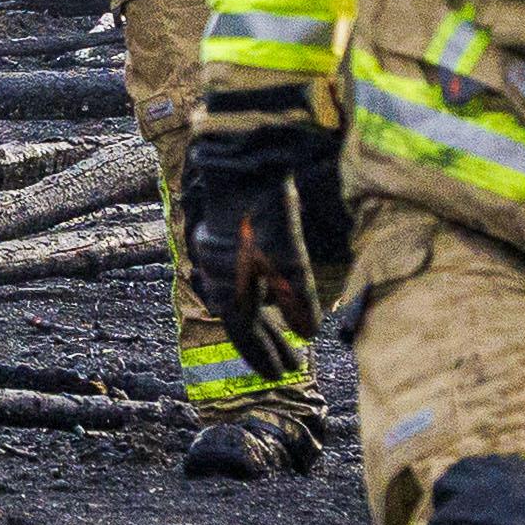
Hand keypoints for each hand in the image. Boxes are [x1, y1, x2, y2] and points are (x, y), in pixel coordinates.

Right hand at [183, 120, 353, 378]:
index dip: (263, 356)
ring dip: (259, 315)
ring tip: (284, 328)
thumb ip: (298, 294)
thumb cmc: (264, 202)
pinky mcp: (221, 227)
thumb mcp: (288, 251)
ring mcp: (215, 249)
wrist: (239, 147)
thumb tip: (309, 333)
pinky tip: (266, 284)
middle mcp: (216, 270)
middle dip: (265, 342)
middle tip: (290, 364)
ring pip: (235, 294)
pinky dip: (252, 287)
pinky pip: (233, 271)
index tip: (281, 377)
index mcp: (227, 282)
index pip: (243, 334)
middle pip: (240, 318)